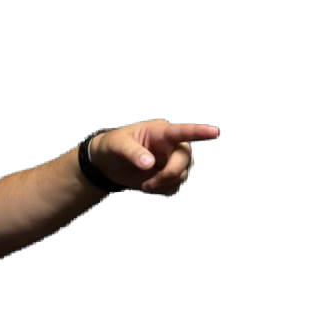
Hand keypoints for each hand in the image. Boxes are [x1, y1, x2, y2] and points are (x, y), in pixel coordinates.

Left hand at [91, 119, 219, 196]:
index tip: (215, 132)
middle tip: (150, 183)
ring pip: (183, 174)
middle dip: (171, 173)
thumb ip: (132, 152)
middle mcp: (171, 144)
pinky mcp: (169, 175)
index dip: (199, 131)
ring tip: (145, 185)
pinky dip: (164, 190)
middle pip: (185, 159)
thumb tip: (149, 163)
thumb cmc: (112, 146)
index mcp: (161, 131)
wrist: (107, 164)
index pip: (182, 131)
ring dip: (165, 184)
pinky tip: (149, 187)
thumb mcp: (117, 146)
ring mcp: (171, 160)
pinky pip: (176, 186)